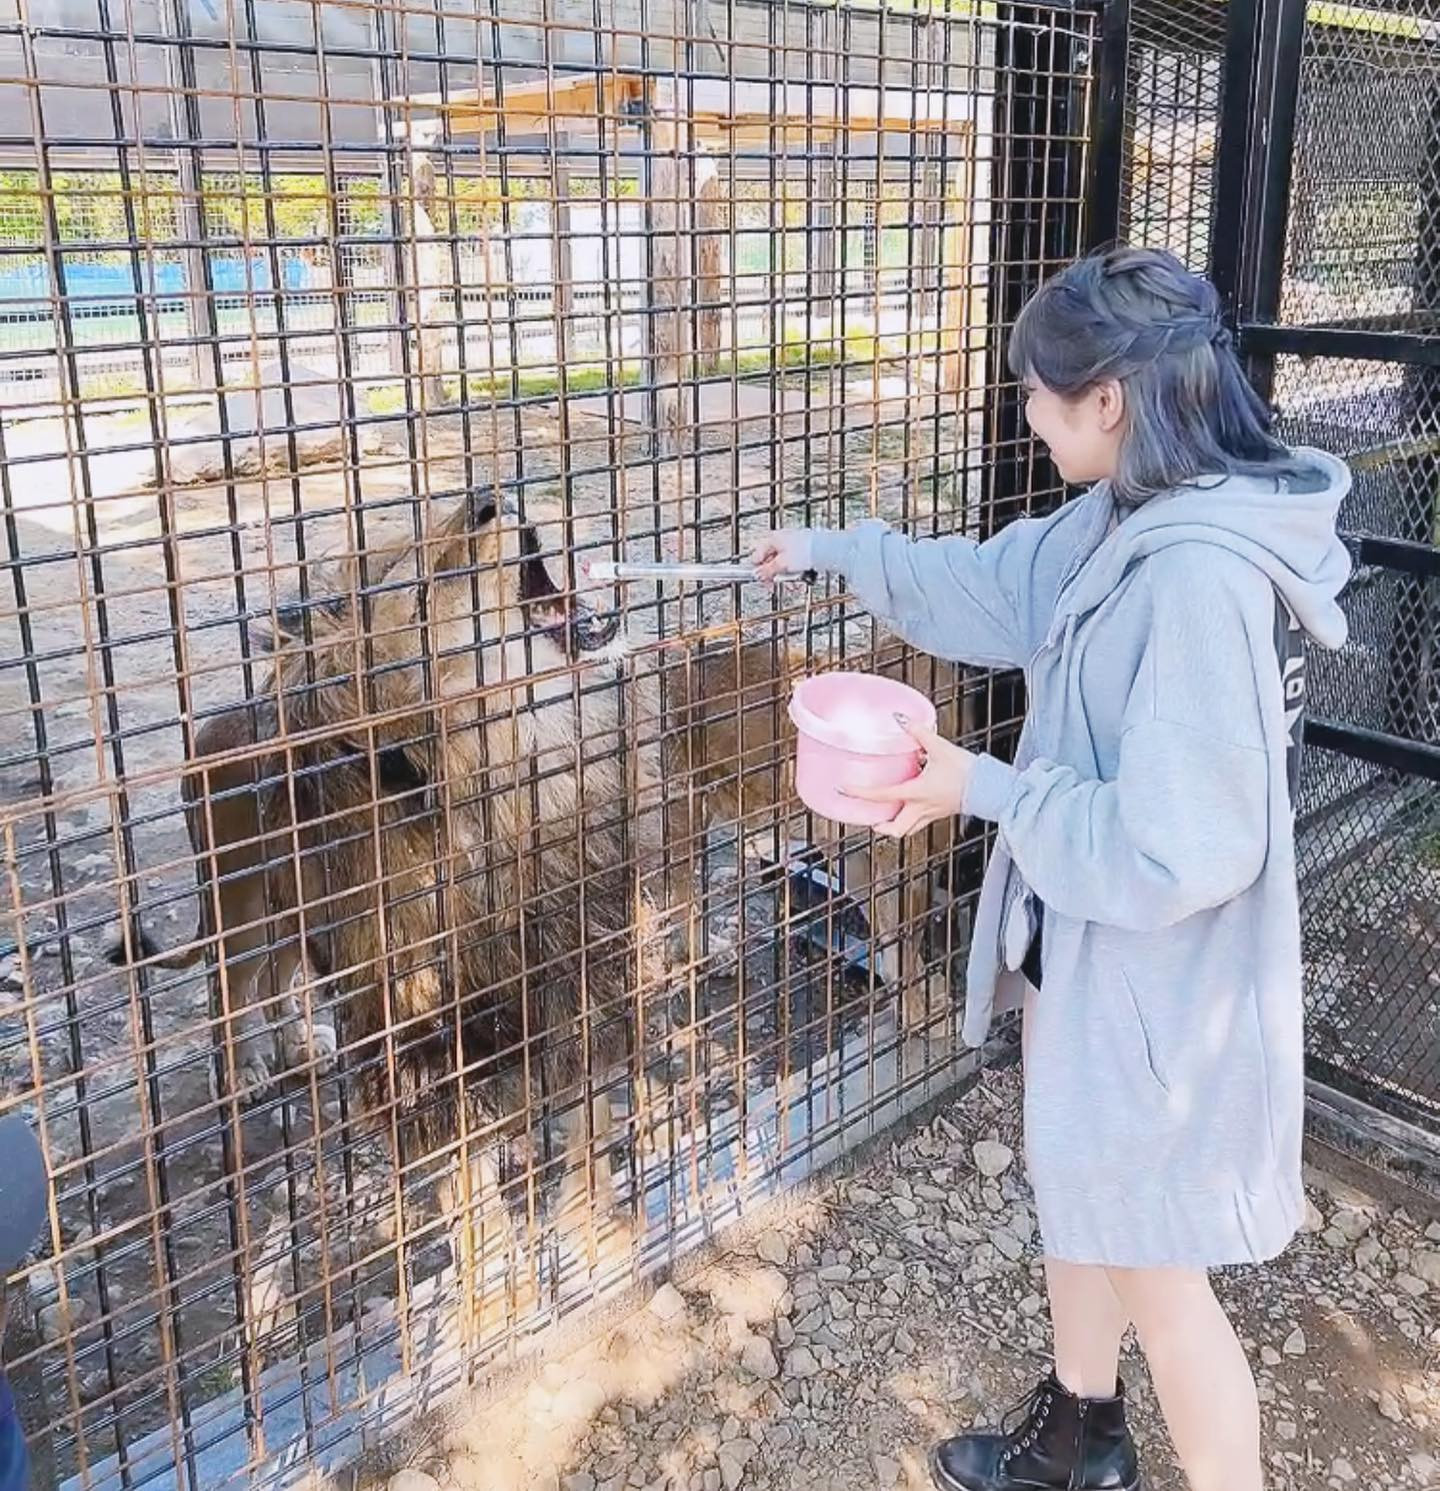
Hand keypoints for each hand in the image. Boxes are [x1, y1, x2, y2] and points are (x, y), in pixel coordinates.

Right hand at [750, 529, 813, 582]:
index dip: (759, 571)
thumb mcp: (781, 565)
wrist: (825, 550)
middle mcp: (782, 540)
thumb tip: (758, 574)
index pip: (758, 556)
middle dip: (774, 577)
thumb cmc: (805, 551)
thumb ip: (767, 571)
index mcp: (773, 539)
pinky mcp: (802, 552)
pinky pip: (794, 566)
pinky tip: (798, 582)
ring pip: (783, 566)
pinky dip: (795, 575)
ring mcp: (793, 546)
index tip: (762, 580)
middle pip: (771, 562)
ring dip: (786, 579)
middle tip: (775, 586)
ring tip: (791, 586)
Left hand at [843, 717, 974, 837]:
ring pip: (908, 829)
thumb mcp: (940, 748)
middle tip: (868, 816)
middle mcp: (921, 808)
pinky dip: (911, 817)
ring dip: (894, 825)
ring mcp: (932, 813)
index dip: (860, 793)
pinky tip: (911, 803)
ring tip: (885, 815)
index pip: (881, 796)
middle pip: (895, 829)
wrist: (991, 787)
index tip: (844, 790)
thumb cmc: (968, 771)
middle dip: (879, 826)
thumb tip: (900, 719)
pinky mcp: (942, 812)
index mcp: (916, 793)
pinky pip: (921, 821)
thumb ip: (918, 732)